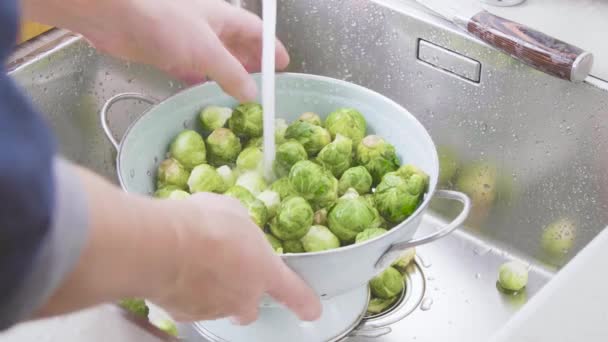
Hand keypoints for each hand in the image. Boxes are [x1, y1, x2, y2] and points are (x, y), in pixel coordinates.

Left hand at [22, 0, 288, 101]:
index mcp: (223, 17)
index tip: (283, 67)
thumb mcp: (207, 50)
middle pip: (237, 45)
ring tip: (239, 92)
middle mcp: (208, 26)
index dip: (271, 49)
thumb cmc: (166, 23)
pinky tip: (203, 89)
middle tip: (262, 84)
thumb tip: (253, 94)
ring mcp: (187, 39)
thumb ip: (232, 73)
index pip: (256, 32)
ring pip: (214, 58)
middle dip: (251, 62)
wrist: (116, 16)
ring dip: (226, 73)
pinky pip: (191, 67)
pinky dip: (201, 78)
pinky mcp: (167, 52)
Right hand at [36, 166, 320, 324]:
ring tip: (193, 262)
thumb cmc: (205, 223)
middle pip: (250, 309)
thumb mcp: (233, 211)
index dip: (304, 303)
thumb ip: (241, 225)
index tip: (312, 312)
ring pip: (218, 306)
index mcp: (264, 271)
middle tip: (227, 274)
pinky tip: (175, 271)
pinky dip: (184, 293)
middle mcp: (243, 298)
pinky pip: (190, 306)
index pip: (294, 293)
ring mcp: (214, 309)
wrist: (163, 245)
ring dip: (210, 289)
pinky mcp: (185, 315)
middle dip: (243, 298)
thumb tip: (235, 225)